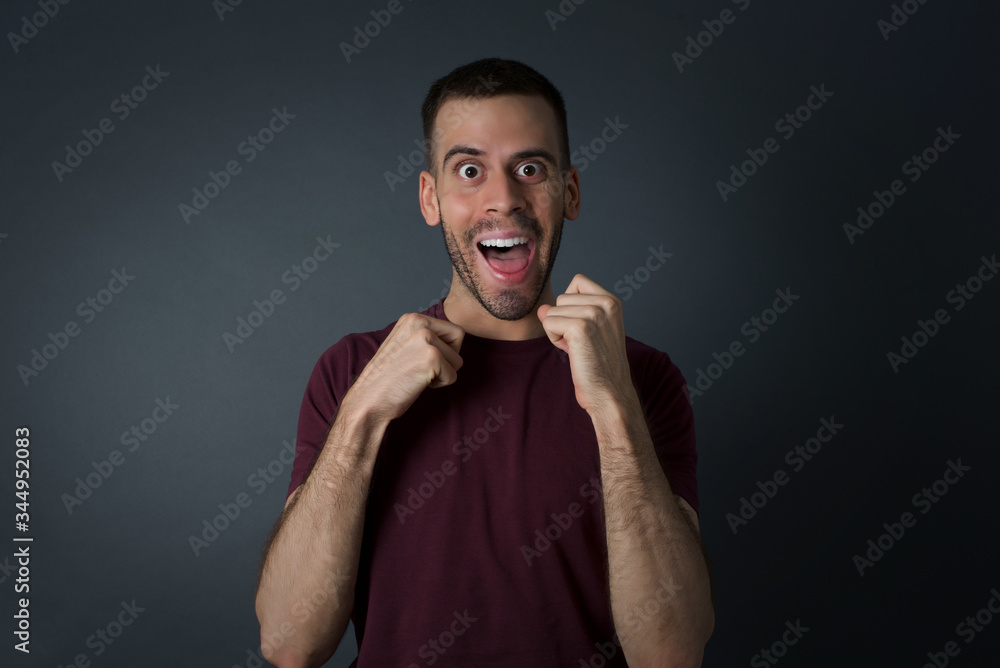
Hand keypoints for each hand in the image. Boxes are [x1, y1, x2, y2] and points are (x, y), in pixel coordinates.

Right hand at [342, 313, 464, 422]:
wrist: (369, 400)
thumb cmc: (389, 378)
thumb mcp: (405, 344)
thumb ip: (425, 335)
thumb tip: (455, 334)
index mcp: (412, 317)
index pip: (452, 329)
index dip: (444, 350)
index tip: (420, 359)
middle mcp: (419, 322)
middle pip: (459, 339)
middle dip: (447, 359)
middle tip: (421, 367)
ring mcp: (425, 339)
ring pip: (458, 361)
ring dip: (441, 373)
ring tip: (416, 375)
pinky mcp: (432, 358)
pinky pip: (453, 376)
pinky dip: (438, 385)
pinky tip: (416, 382)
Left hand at [536, 274, 637, 417]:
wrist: (610, 393)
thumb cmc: (599, 366)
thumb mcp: (589, 331)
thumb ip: (568, 312)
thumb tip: (542, 308)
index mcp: (612, 301)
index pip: (577, 282)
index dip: (571, 306)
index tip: (584, 329)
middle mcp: (606, 303)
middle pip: (562, 297)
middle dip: (563, 320)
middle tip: (581, 343)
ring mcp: (594, 314)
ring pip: (552, 311)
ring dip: (558, 331)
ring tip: (578, 348)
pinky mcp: (580, 328)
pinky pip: (548, 323)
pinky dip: (554, 339)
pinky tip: (572, 352)